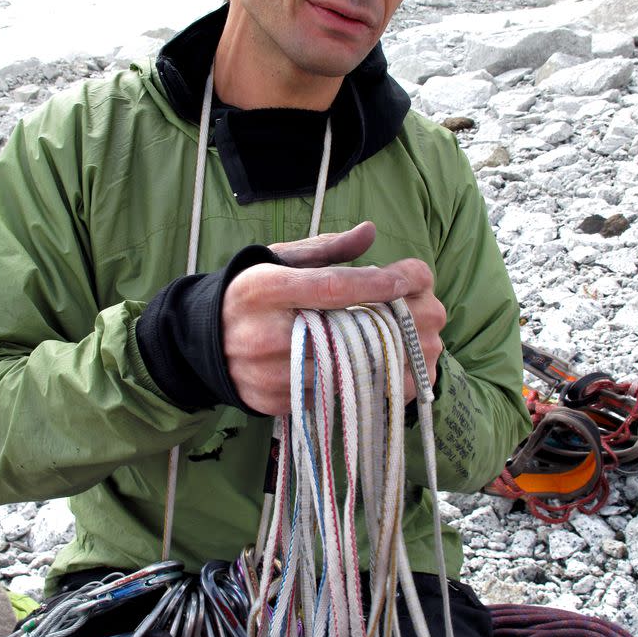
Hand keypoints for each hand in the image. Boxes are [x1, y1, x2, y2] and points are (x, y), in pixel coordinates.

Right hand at [222, 222, 445, 413]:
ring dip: (401, 360)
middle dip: (403, 323)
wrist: (203, 345)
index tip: (414, 277)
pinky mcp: (284, 404)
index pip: (331, 287)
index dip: (378, 283)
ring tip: (427, 344)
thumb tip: (371, 232)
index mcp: (267, 290)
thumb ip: (326, 250)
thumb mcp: (277, 261)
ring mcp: (276, 375)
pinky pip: (342, 398)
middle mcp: (270, 335)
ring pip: (353, 374)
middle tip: (434, 310)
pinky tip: (404, 372)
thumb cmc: (250, 296)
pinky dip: (380, 387)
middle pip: (350, 333)